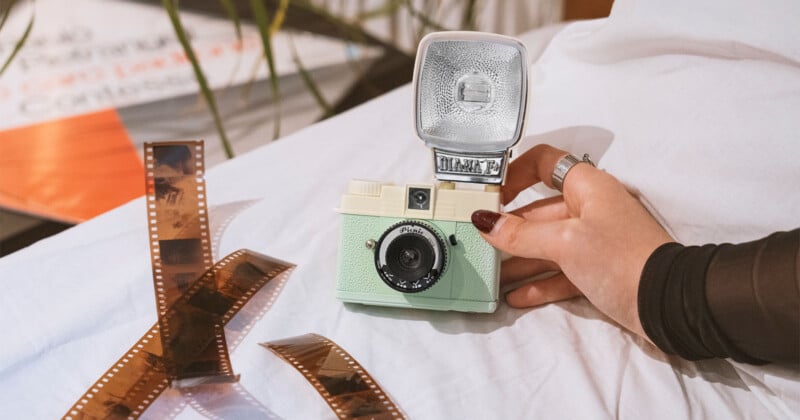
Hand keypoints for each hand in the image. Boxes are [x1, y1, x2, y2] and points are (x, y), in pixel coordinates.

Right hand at [471, 144, 672, 338]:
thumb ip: (521, 234)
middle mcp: (589, 209)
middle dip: (508, 228)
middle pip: (538, 211)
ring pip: (546, 246)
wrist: (669, 303)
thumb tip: (484, 222)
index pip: (544, 163)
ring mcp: (594, 242)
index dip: (514, 173)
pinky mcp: (597, 272)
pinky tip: (515, 296)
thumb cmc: (620, 258)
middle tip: (477, 241)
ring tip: (490, 276)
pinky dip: (539, 283)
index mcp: (586, 187)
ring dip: (519, 261)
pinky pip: (560, 273)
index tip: (490, 193)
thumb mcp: (564, 243)